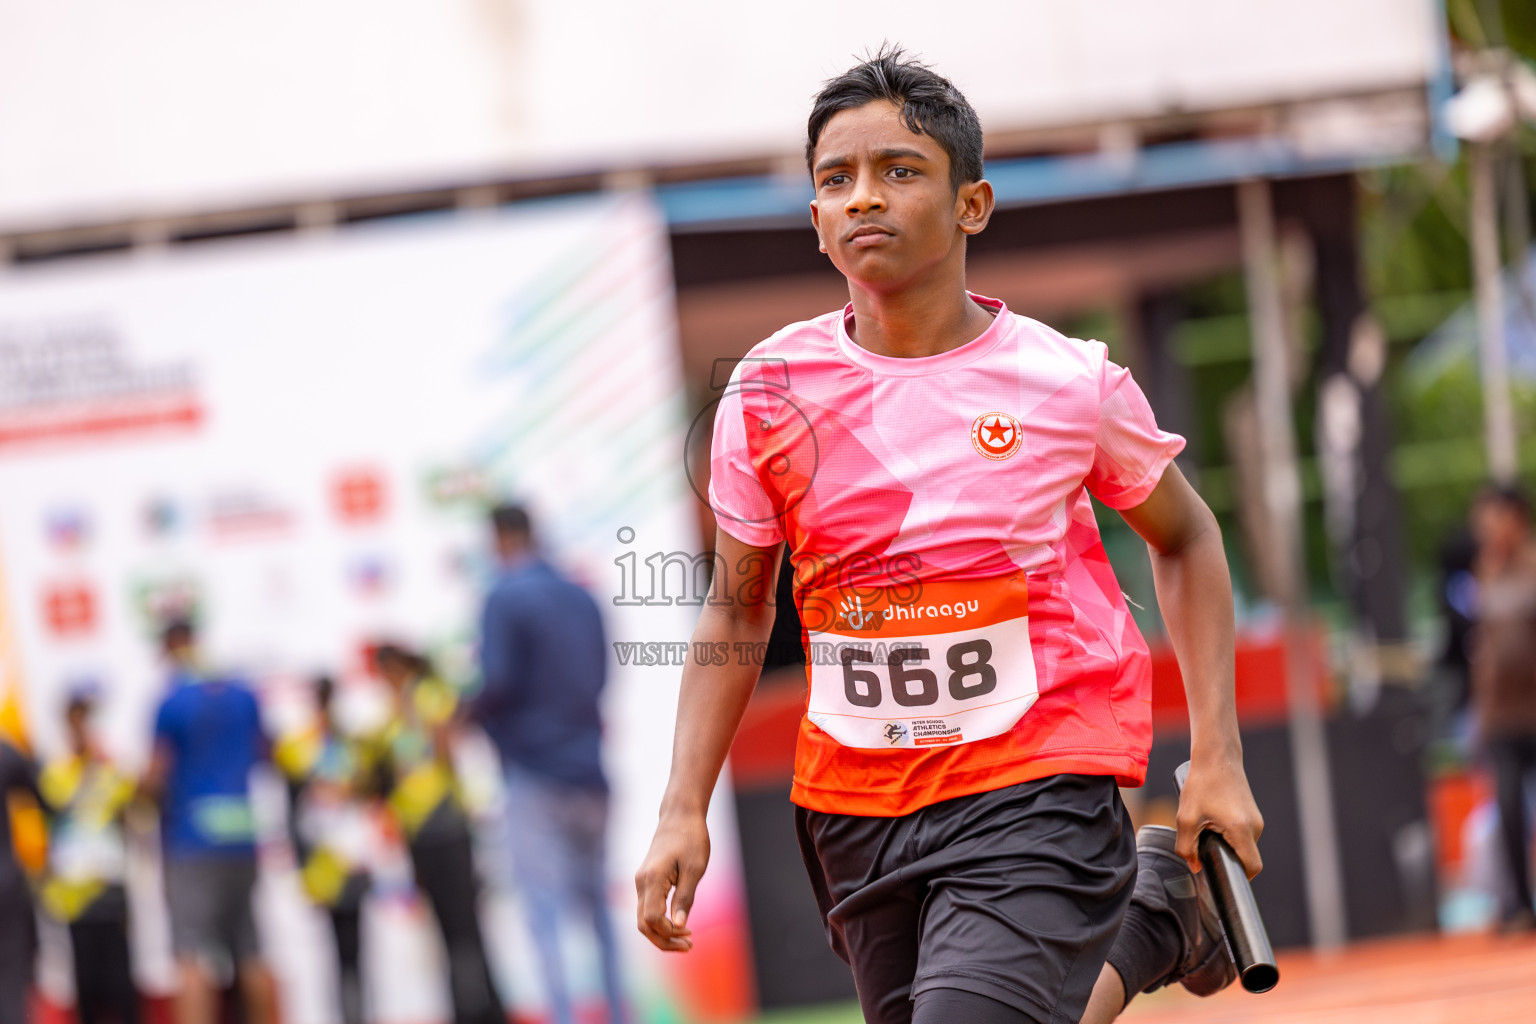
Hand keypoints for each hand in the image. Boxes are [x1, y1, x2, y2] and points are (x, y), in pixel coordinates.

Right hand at [635, 811, 709, 951]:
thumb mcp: (695, 869)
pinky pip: (647, 909)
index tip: (690, 933)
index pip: (652, 919)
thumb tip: (679, 926)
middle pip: (643, 925)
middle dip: (664, 940)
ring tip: (685, 941)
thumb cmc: (691, 838)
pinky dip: (660, 923)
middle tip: (689, 947)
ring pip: (643, 919)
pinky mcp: (646, 881)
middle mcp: (641, 883)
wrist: (680, 815)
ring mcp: (641, 882)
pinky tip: (678, 926)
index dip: (669, 932)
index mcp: (652, 879)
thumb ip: (685, 898)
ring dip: (662, 934)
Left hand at [1175, 752, 1263, 878]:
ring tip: (1206, 830)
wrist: (1216, 756)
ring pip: (1244, 844)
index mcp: (1242, 830)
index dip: (1239, 877)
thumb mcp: (1186, 818)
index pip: (1252, 867)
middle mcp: (1255, 826)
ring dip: (1227, 844)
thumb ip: (1187, 847)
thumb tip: (1196, 867)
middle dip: (1227, 858)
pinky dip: (1230, 835)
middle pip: (1247, 857)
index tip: (1221, 877)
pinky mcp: (1252, 812)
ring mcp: (1256, 818)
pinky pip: (1243, 833)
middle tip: (1205, 850)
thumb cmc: (1201, 784)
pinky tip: (1212, 822)